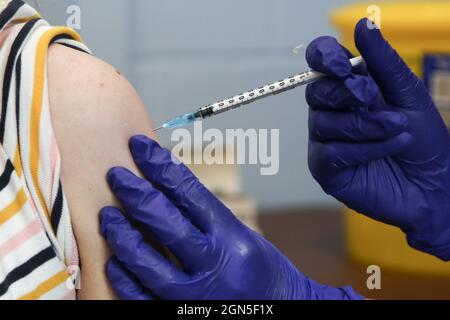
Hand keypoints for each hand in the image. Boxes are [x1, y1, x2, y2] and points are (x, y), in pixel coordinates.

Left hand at [100, 135, 361, 299]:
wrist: (286, 310)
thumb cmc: (264, 272)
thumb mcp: (245, 237)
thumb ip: (208, 217)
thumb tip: (168, 188)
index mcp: (232, 236)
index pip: (188, 191)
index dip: (160, 165)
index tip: (141, 147)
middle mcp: (214, 263)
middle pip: (164, 221)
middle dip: (135, 192)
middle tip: (117, 175)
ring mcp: (196, 294)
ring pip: (146, 261)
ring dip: (122, 234)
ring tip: (108, 214)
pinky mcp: (181, 314)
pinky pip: (142, 299)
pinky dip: (125, 279)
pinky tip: (114, 261)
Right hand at [306, 18, 449, 259]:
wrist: (434, 184)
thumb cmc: (424, 139)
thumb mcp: (408, 94)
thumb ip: (382, 62)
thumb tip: (362, 24)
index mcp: (348, 88)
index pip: (320, 63)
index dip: (323, 57)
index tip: (341, 65)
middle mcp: (331, 112)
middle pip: (316, 91)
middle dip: (347, 94)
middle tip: (376, 99)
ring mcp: (325, 140)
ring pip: (322, 122)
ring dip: (364, 124)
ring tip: (398, 129)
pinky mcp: (325, 168)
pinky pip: (331, 151)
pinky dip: (364, 148)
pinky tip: (391, 147)